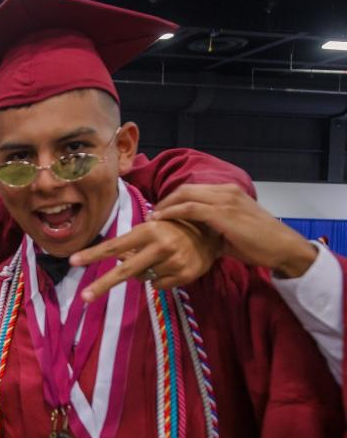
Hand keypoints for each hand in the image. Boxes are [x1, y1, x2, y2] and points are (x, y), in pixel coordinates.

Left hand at [70, 219, 218, 302]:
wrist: (212, 232)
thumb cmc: (174, 227)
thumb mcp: (152, 228)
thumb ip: (133, 244)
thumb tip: (116, 259)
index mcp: (149, 231)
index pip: (115, 245)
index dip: (94, 254)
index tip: (73, 261)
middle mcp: (161, 247)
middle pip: (125, 270)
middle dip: (102, 285)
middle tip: (83, 297)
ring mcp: (174, 263)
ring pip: (142, 278)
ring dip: (143, 272)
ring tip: (158, 258)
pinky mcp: (184, 276)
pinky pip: (158, 285)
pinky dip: (158, 278)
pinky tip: (170, 266)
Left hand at [150, 183, 316, 278]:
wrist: (283, 248)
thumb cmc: (259, 243)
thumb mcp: (231, 230)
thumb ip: (212, 227)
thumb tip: (192, 235)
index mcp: (229, 192)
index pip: (193, 189)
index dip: (173, 198)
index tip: (160, 211)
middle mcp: (226, 191)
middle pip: (186, 189)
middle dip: (166, 200)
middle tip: (153, 214)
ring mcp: (225, 200)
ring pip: (186, 195)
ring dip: (166, 205)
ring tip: (154, 218)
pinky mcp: (223, 213)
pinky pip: (190, 208)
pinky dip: (173, 212)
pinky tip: (162, 220)